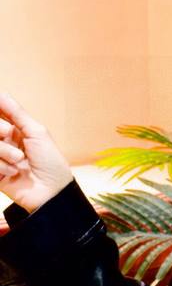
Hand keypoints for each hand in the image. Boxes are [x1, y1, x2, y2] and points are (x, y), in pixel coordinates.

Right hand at [0, 92, 74, 213]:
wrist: (53, 193)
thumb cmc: (51, 162)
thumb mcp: (37, 132)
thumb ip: (16, 112)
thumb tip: (1, 92)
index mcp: (15, 129)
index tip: (6, 125)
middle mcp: (4, 141)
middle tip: (8, 134)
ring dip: (2, 150)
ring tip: (19, 161)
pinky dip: (0, 166)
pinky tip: (13, 173)